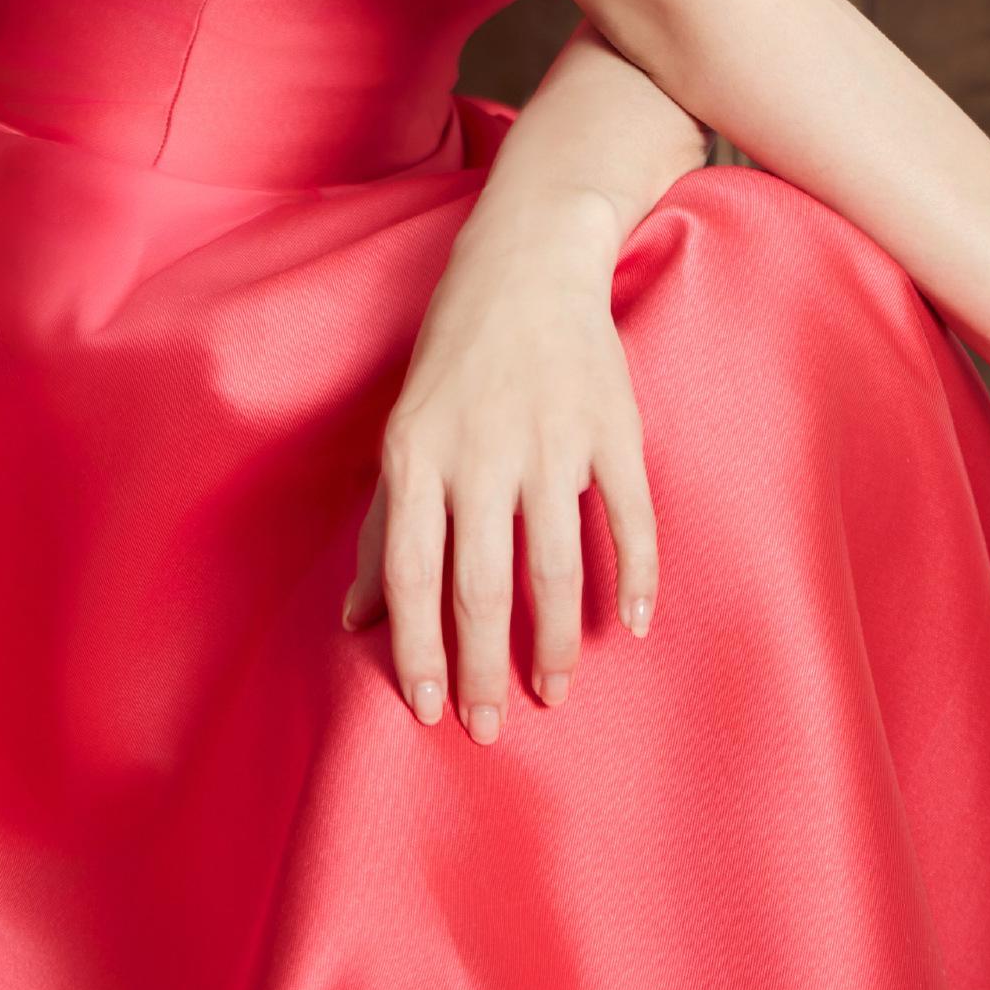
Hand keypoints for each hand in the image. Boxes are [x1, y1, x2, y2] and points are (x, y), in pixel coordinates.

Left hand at [339, 181, 657, 742]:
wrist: (529, 262)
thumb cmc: (454, 356)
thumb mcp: (403, 432)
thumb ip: (382, 526)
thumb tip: (355, 620)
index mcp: (418, 452)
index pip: (412, 572)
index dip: (418, 649)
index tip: (426, 710)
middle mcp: (480, 450)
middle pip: (481, 583)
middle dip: (482, 667)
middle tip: (488, 728)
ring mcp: (552, 440)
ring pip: (555, 564)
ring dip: (556, 640)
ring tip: (554, 689)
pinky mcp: (612, 428)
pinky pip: (628, 518)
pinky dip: (634, 576)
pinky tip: (630, 623)